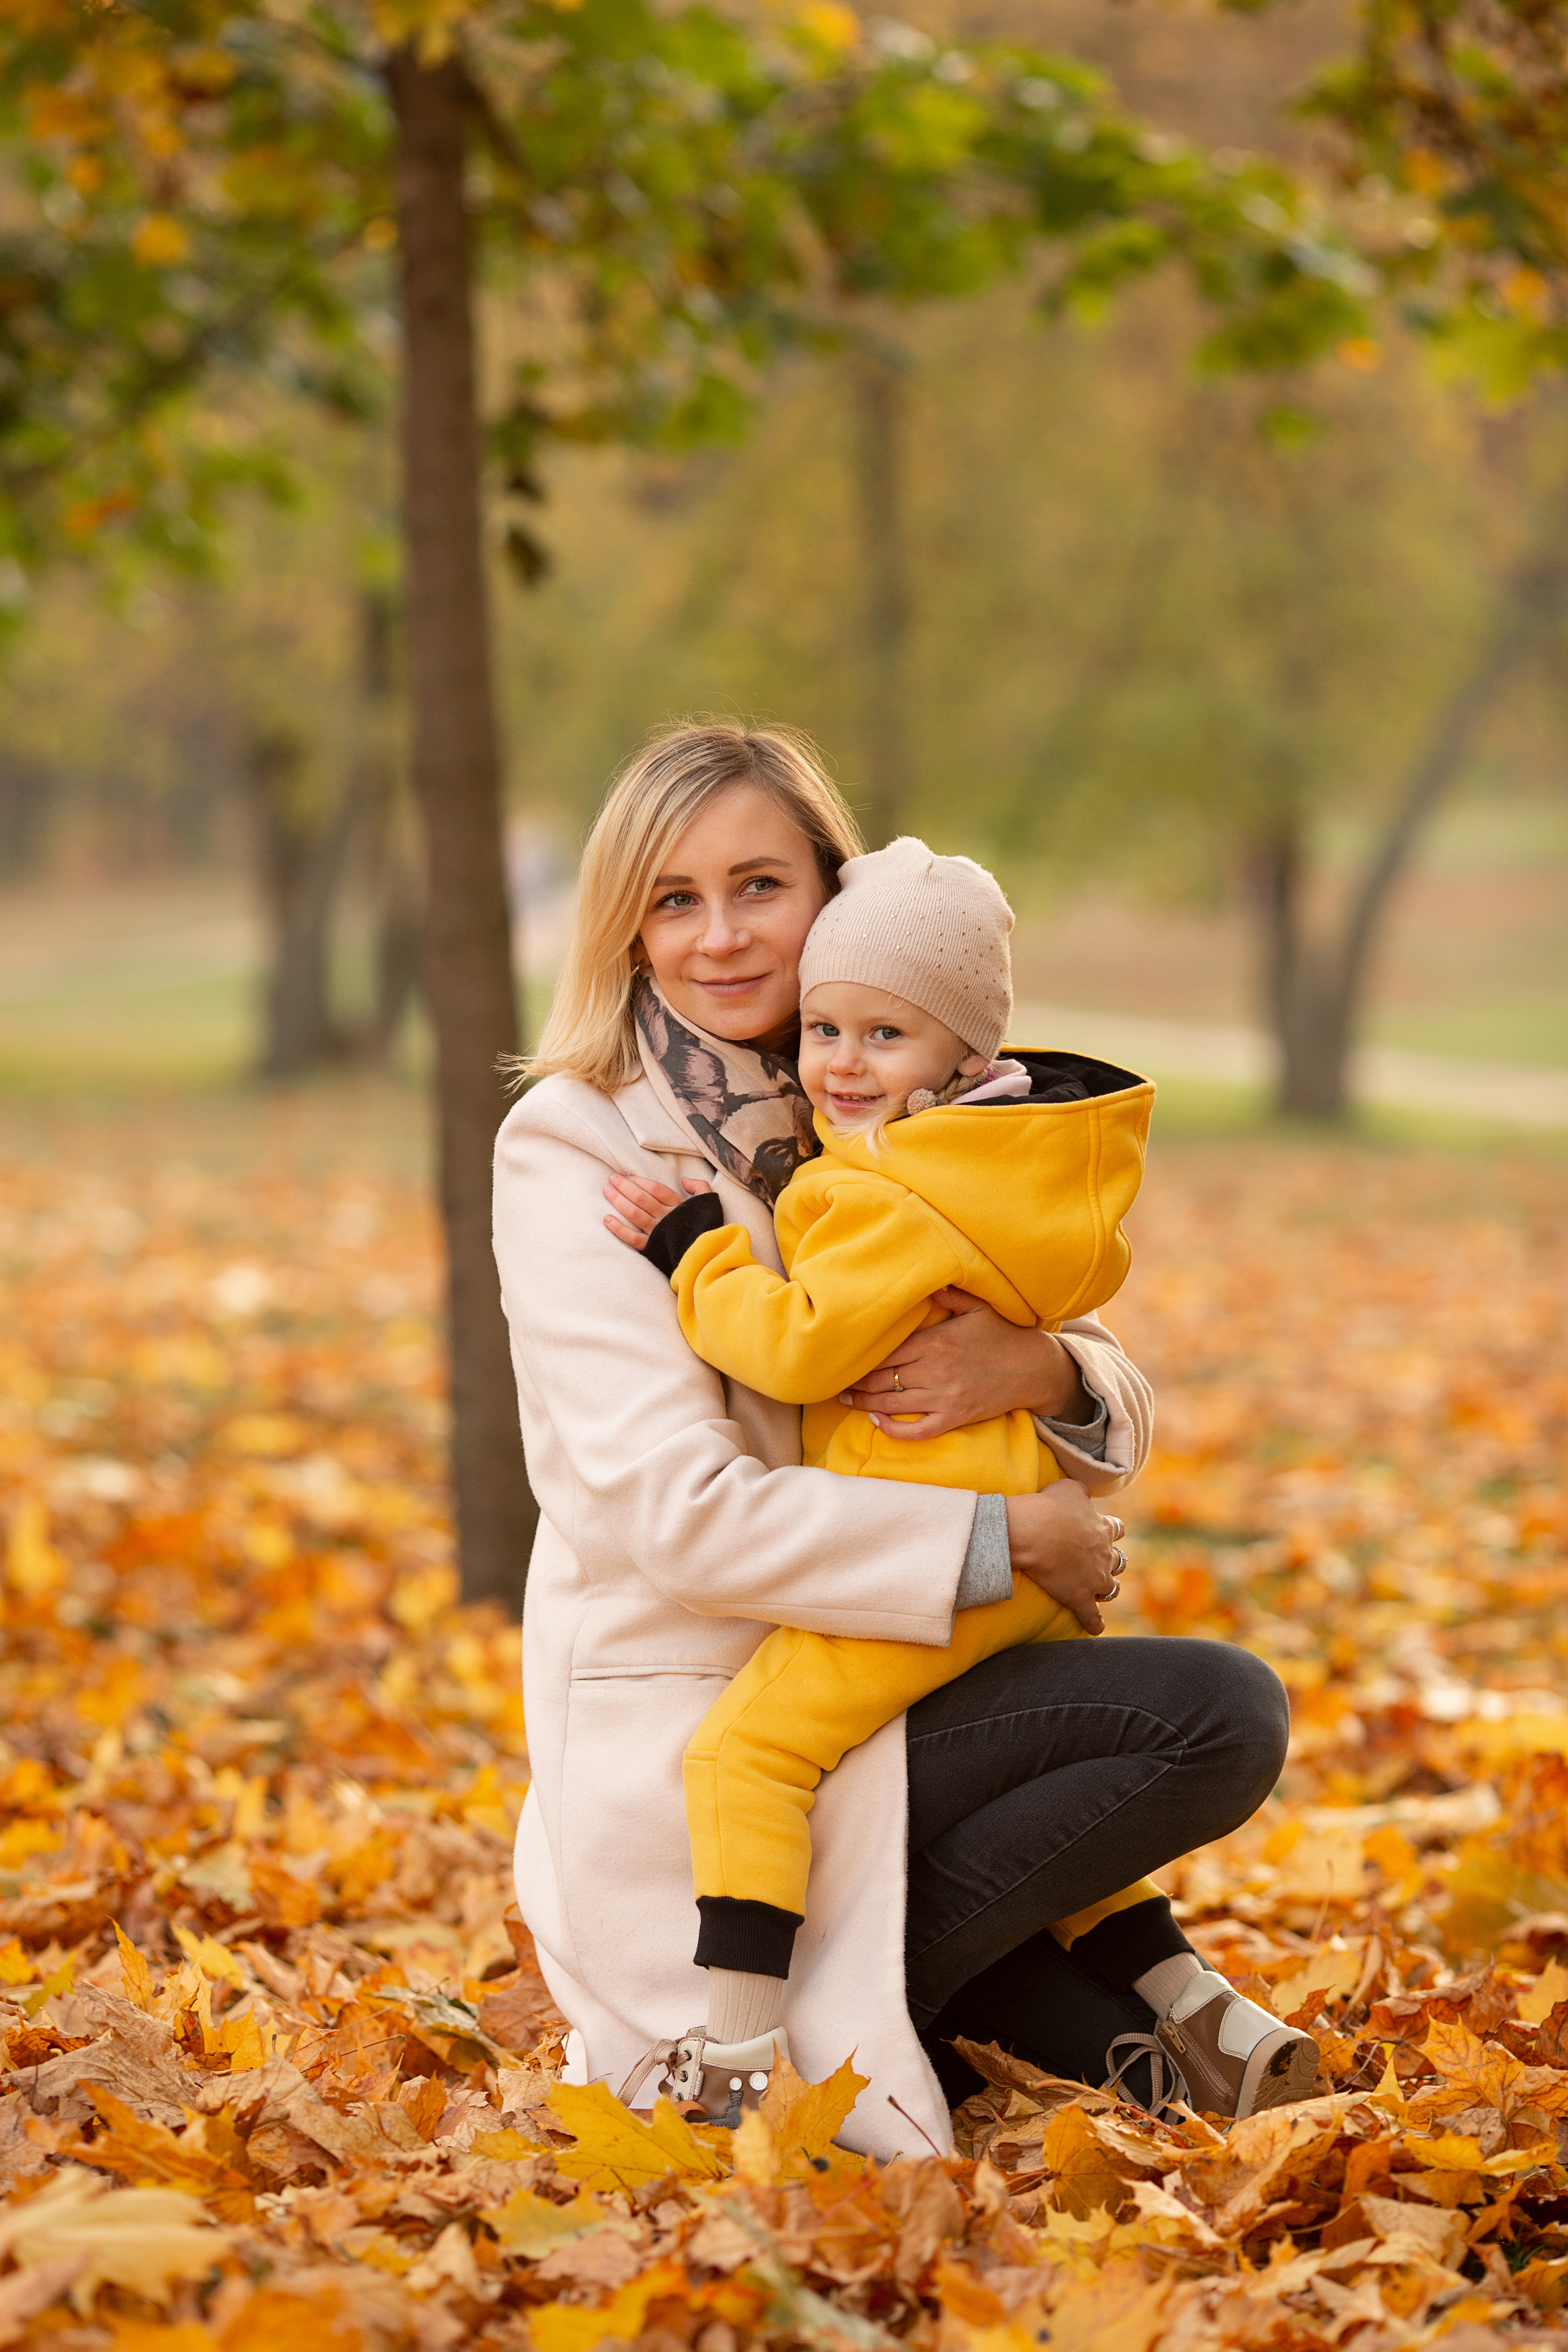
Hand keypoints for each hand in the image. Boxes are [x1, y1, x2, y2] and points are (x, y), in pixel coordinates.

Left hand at [604, 1171, 713, 1250]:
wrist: (708, 1256)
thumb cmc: (707, 1227)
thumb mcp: (709, 1203)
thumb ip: (700, 1187)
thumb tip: (684, 1180)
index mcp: (679, 1205)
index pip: (655, 1189)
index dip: (640, 1181)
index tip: (627, 1176)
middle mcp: (666, 1217)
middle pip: (641, 1198)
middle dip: (624, 1186)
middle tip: (611, 1178)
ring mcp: (658, 1233)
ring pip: (634, 1214)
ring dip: (618, 1201)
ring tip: (607, 1191)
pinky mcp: (652, 1248)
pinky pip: (632, 1238)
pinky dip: (619, 1229)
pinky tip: (607, 1219)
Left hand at [838, 1287, 1090, 1439]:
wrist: (1033, 1368)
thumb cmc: (1003, 1335)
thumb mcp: (978, 1307)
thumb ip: (950, 1295)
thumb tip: (930, 1280)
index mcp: (935, 1342)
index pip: (886, 1352)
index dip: (861, 1358)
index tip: (844, 1358)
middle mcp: (935, 1371)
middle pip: (881, 1379)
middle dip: (855, 1382)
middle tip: (836, 1382)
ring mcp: (944, 1398)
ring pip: (891, 1404)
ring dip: (863, 1404)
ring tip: (846, 1400)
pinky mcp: (954, 1418)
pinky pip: (916, 1430)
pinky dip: (892, 1429)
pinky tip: (877, 1422)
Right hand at [1004, 1487, 1125, 1636]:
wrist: (1033, 1532)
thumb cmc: (1048, 1507)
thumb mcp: (1069, 1488)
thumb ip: (1082, 1491)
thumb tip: (1085, 1494)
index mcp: (1102, 1528)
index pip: (1116, 1529)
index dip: (1110, 1531)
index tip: (1102, 1532)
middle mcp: (1104, 1554)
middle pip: (1118, 1560)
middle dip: (1111, 1561)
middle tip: (1098, 1562)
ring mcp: (1095, 1579)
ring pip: (1112, 1589)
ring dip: (1108, 1589)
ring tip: (1100, 1592)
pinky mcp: (1080, 1598)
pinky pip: (1093, 1618)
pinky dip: (1095, 1624)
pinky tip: (1095, 1628)